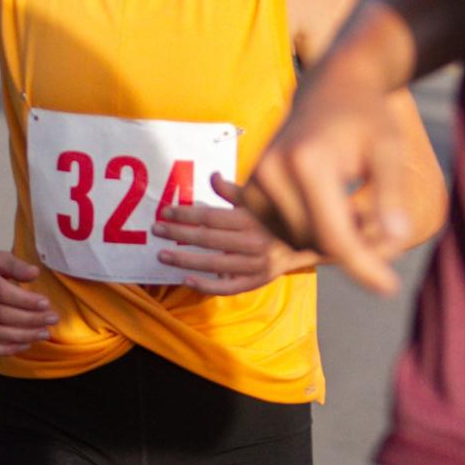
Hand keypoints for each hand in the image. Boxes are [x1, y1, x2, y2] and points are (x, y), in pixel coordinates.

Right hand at [0, 248, 58, 355]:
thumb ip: (16, 265)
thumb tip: (35, 273)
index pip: (2, 293)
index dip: (26, 301)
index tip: (47, 304)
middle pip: (1, 316)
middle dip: (30, 320)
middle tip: (52, 319)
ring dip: (23, 336)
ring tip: (44, 333)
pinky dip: (7, 349)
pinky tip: (26, 344)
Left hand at [151, 173, 319, 293]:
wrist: (309, 242)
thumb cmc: (275, 217)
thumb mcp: (257, 200)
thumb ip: (232, 191)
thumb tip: (212, 176)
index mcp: (250, 218)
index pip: (210, 216)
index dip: (185, 213)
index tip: (164, 212)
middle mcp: (252, 241)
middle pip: (208, 238)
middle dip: (178, 233)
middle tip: (155, 230)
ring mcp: (255, 264)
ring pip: (213, 264)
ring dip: (185, 259)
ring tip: (162, 254)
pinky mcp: (257, 281)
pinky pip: (229, 287)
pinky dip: (207, 286)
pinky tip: (186, 280)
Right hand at [241, 81, 410, 294]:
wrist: (331, 85)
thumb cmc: (366, 116)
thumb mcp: (388, 151)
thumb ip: (392, 197)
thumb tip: (397, 240)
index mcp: (307, 162)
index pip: (334, 234)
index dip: (364, 266)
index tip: (389, 288)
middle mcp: (273, 172)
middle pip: (316, 242)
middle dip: (353, 246)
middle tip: (386, 227)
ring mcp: (257, 181)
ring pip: (298, 241)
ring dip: (332, 238)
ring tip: (360, 208)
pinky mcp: (252, 189)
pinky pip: (284, 231)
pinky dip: (313, 230)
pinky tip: (334, 205)